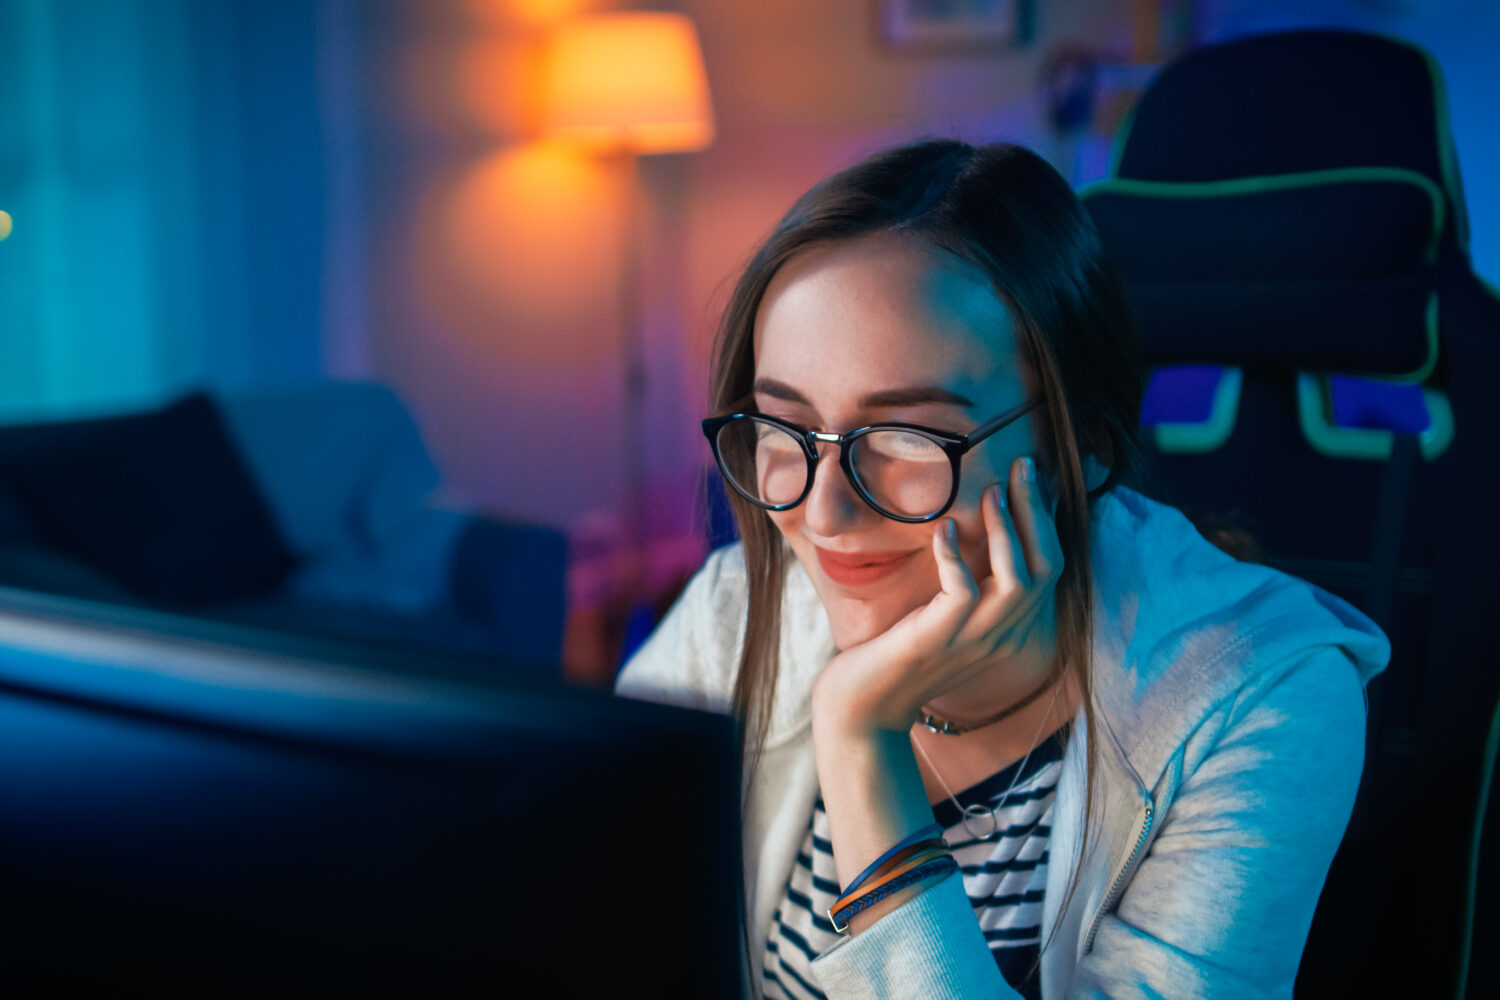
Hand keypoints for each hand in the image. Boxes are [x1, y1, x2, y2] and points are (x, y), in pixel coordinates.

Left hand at [810, 454, 1063, 735]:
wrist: (863, 709)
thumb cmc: (898, 656)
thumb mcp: (946, 617)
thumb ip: (969, 585)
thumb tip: (972, 531)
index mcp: (1011, 631)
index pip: (1051, 571)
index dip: (1047, 522)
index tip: (1033, 478)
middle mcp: (1004, 639)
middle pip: (1046, 569)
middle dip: (1038, 513)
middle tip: (1024, 466)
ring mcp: (974, 642)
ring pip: (1017, 582)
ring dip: (1006, 531)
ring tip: (990, 491)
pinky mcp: (938, 641)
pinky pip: (961, 594)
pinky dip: (954, 557)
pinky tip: (942, 529)